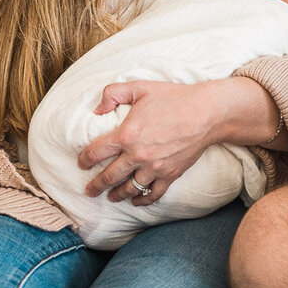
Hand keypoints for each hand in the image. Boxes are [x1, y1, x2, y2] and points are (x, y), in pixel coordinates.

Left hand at [79, 80, 221, 205]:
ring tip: (111, 197)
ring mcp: (154, 168)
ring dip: (117, 195)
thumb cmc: (173, 98)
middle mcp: (137, 155)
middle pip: (109, 176)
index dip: (85, 159)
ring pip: (129, 188)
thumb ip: (113, 93)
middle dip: (96, 186)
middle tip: (89, 191)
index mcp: (126, 135)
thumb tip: (97, 109)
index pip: (96, 152)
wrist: (206, 113)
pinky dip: (142, 200)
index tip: (81, 163)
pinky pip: (153, 194)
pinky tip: (136, 201)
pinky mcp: (170, 174)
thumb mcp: (140, 87)